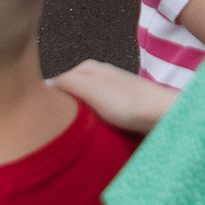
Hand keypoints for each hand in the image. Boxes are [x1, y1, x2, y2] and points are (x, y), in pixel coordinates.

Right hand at [48, 60, 177, 135]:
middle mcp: (96, 78)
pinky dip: (91, 128)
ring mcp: (107, 94)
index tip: (43, 119)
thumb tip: (43, 86)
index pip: (55, 83)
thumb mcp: (89, 87)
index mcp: (87, 68)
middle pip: (68, 97)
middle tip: (57, 131)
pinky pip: (95, 119)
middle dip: (62, 112)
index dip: (48, 101)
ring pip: (81, 110)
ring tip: (74, 136)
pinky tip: (91, 136)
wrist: (161, 116)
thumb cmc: (128, 102)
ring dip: (77, 122)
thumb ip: (65, 83)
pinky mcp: (117, 111)